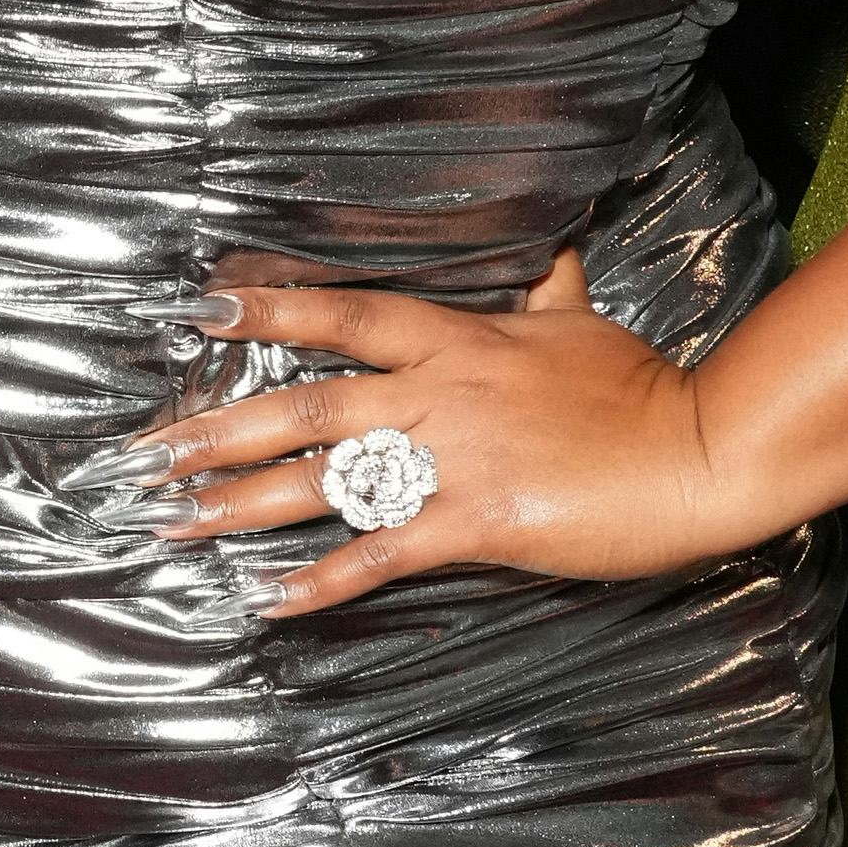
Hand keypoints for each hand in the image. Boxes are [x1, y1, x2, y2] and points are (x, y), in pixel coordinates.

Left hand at [143, 251, 736, 620]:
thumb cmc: (641, 389)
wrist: (699, 449)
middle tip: (148, 455)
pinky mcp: (477, 522)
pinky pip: (382, 553)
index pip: (346, 313)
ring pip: (325, 477)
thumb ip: (547, 288)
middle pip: (306, 404)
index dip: (270, 307)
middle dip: (218, 430)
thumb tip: (548, 246)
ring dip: (241, 504)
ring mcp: (454, 459)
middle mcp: (439, 393)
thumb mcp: (582, 324)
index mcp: (458, 340)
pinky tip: (268, 599)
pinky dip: (322, 580)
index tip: (199, 312)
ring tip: (175, 521)